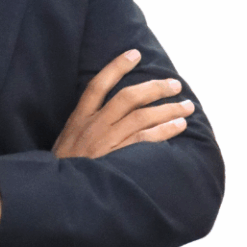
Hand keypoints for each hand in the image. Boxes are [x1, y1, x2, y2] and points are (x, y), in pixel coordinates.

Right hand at [52, 48, 194, 158]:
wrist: (60, 193)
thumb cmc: (66, 166)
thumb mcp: (68, 138)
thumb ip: (84, 123)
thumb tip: (104, 110)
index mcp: (80, 117)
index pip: (98, 84)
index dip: (117, 66)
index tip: (134, 53)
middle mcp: (95, 125)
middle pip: (128, 97)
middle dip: (154, 88)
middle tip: (174, 84)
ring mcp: (108, 141)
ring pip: (142, 117)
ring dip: (168, 109)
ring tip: (186, 106)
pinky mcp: (119, 158)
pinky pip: (147, 140)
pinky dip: (165, 131)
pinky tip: (179, 126)